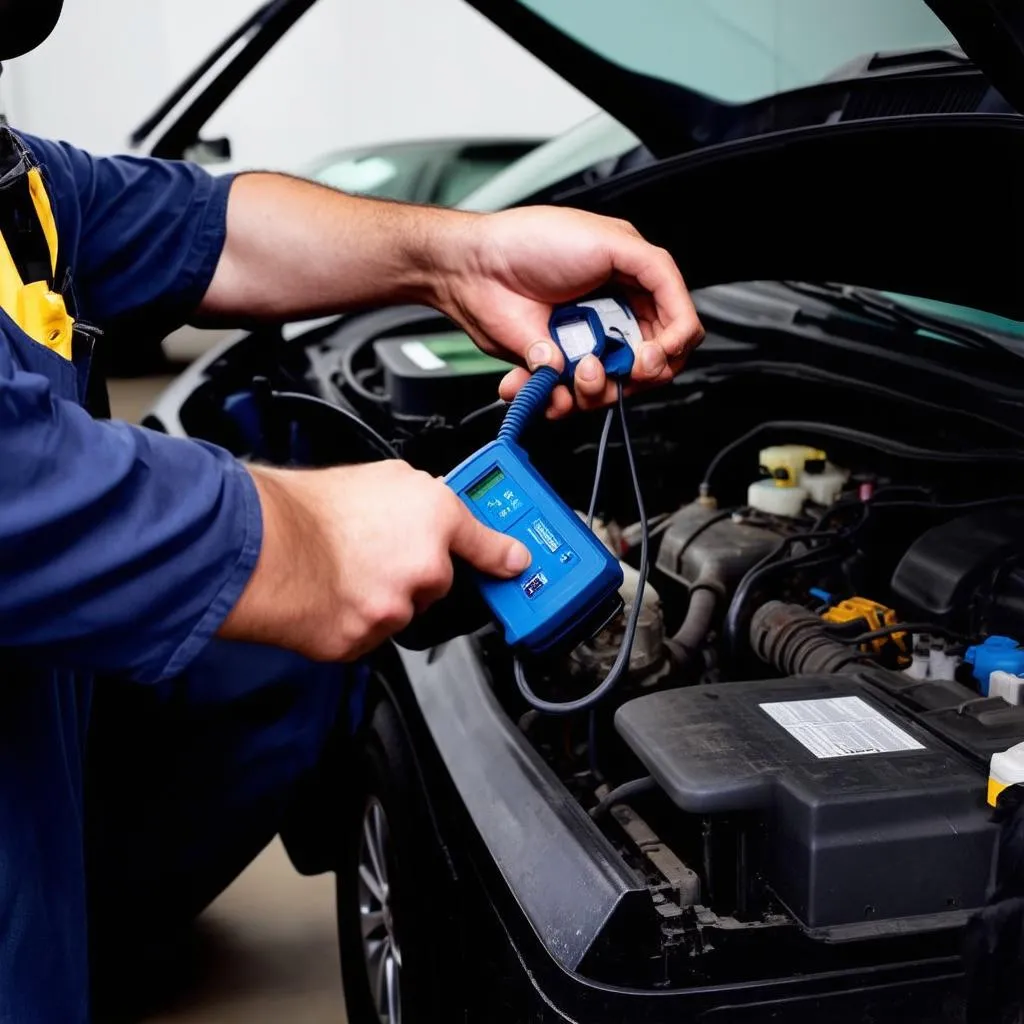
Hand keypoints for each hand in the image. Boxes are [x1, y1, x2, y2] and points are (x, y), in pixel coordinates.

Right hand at [220, 462, 530, 660]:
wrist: (262, 546)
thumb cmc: (308, 508)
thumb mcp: (377, 477)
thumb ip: (417, 497)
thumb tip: (431, 509)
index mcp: (434, 516)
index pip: (486, 541)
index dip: (502, 554)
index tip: (514, 563)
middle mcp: (426, 564)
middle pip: (437, 581)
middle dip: (411, 573)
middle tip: (372, 553)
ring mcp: (398, 607)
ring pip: (402, 610)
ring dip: (380, 598)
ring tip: (341, 570)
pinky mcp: (367, 640)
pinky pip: (370, 634)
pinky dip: (353, 621)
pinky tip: (330, 594)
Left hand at [433, 206, 703, 415]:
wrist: (474, 268)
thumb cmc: (533, 240)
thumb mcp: (611, 239)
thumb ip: (657, 271)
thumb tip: (680, 321)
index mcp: (633, 288)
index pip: (676, 331)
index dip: (671, 350)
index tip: (652, 356)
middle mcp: (611, 321)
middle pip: (647, 371)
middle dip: (633, 376)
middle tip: (616, 366)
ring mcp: (581, 347)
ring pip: (607, 392)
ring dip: (591, 389)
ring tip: (570, 366)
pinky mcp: (551, 368)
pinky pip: (564, 401)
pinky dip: (551, 397)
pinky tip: (533, 373)